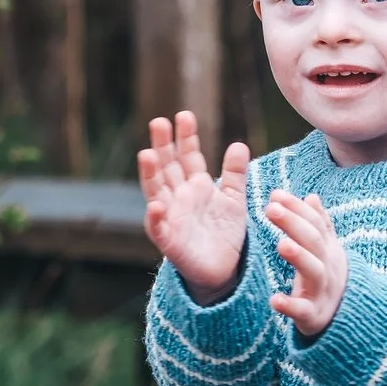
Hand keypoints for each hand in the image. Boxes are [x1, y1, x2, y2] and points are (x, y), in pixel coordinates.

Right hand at [141, 113, 250, 304]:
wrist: (223, 270)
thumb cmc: (224, 233)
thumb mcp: (234, 200)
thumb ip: (235, 174)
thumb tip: (239, 144)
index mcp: (195, 186)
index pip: (187, 156)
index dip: (185, 137)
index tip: (184, 115)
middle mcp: (178, 197)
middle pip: (167, 167)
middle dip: (162, 145)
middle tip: (159, 122)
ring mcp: (171, 217)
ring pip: (156, 191)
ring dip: (150, 174)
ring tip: (147, 155)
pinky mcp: (169, 241)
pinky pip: (158, 228)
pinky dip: (155, 217)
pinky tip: (156, 204)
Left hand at [264, 190, 347, 338]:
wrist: (347, 318)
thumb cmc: (328, 279)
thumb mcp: (327, 251)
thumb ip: (320, 225)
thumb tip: (312, 196)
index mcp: (328, 249)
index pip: (315, 223)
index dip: (297, 208)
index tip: (276, 194)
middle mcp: (327, 266)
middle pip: (313, 241)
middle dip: (293, 223)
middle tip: (271, 208)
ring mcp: (322, 290)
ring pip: (314, 271)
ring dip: (299, 257)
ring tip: (281, 244)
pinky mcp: (313, 315)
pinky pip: (303, 310)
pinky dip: (290, 305)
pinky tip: (275, 299)